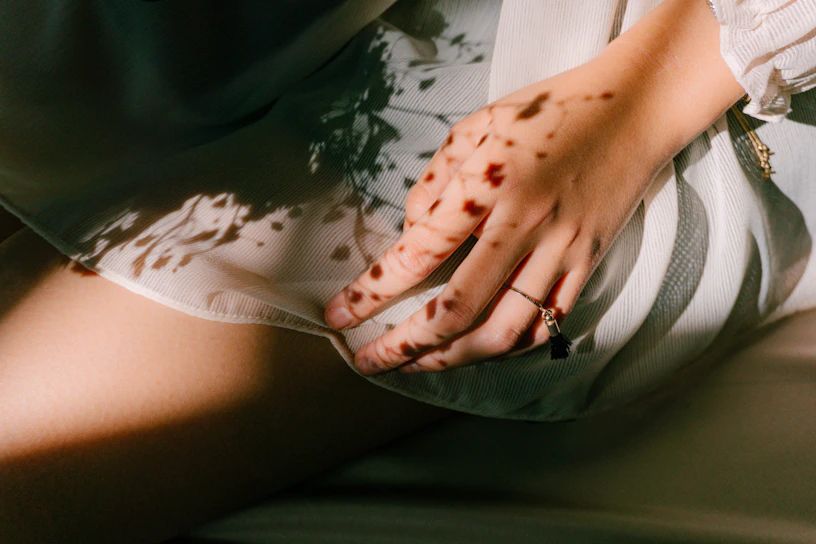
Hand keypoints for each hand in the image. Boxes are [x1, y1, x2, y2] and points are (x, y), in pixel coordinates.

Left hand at [324, 0, 743, 375]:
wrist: (636, 108)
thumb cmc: (551, 109)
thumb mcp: (479, 126)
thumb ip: (437, 181)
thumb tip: (413, 233)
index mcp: (491, 183)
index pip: (419, 253)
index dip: (372, 292)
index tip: (339, 314)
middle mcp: (525, 225)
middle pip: (457, 310)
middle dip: (405, 345)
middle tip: (370, 360)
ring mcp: (562, 251)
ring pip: (502, 332)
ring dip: (453, 358)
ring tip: (418, 364)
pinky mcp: (587, 265)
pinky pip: (545, 325)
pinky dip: (506, 348)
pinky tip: (477, 350)